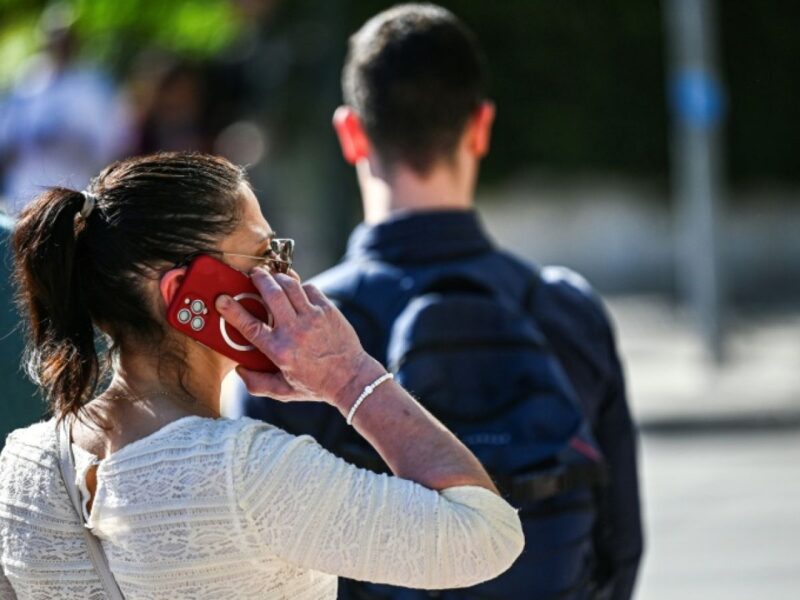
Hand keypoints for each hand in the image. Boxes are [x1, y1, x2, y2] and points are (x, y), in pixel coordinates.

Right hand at [215, 267, 374, 406]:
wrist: (351, 378)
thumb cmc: (317, 385)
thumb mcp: (283, 391)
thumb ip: (258, 384)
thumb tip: (240, 370)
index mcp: (279, 351)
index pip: (249, 325)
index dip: (232, 309)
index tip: (223, 299)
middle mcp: (295, 331)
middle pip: (271, 293)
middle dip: (258, 279)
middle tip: (253, 275)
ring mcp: (313, 318)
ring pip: (290, 285)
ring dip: (278, 277)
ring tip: (272, 277)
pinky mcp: (328, 310)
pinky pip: (309, 289)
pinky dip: (299, 286)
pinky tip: (295, 290)